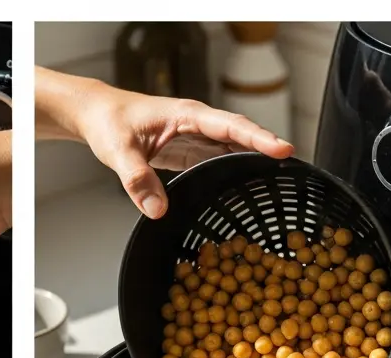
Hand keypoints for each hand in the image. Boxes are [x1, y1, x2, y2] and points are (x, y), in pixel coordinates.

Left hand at [35, 67, 293, 218]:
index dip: (257, 138)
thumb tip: (156, 210)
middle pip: (239, 136)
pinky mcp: (188, 150)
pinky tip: (244, 186)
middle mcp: (196, 123)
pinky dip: (232, 170)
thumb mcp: (118, 151)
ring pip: (231, 147)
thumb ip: (137, 179)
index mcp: (186, 115)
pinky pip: (217, 158)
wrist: (96, 115)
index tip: (282, 150)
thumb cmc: (108, 122)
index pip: (229, 125)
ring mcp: (194, 136)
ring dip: (253, 161)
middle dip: (266, 150)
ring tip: (278, 183)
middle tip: (293, 171)